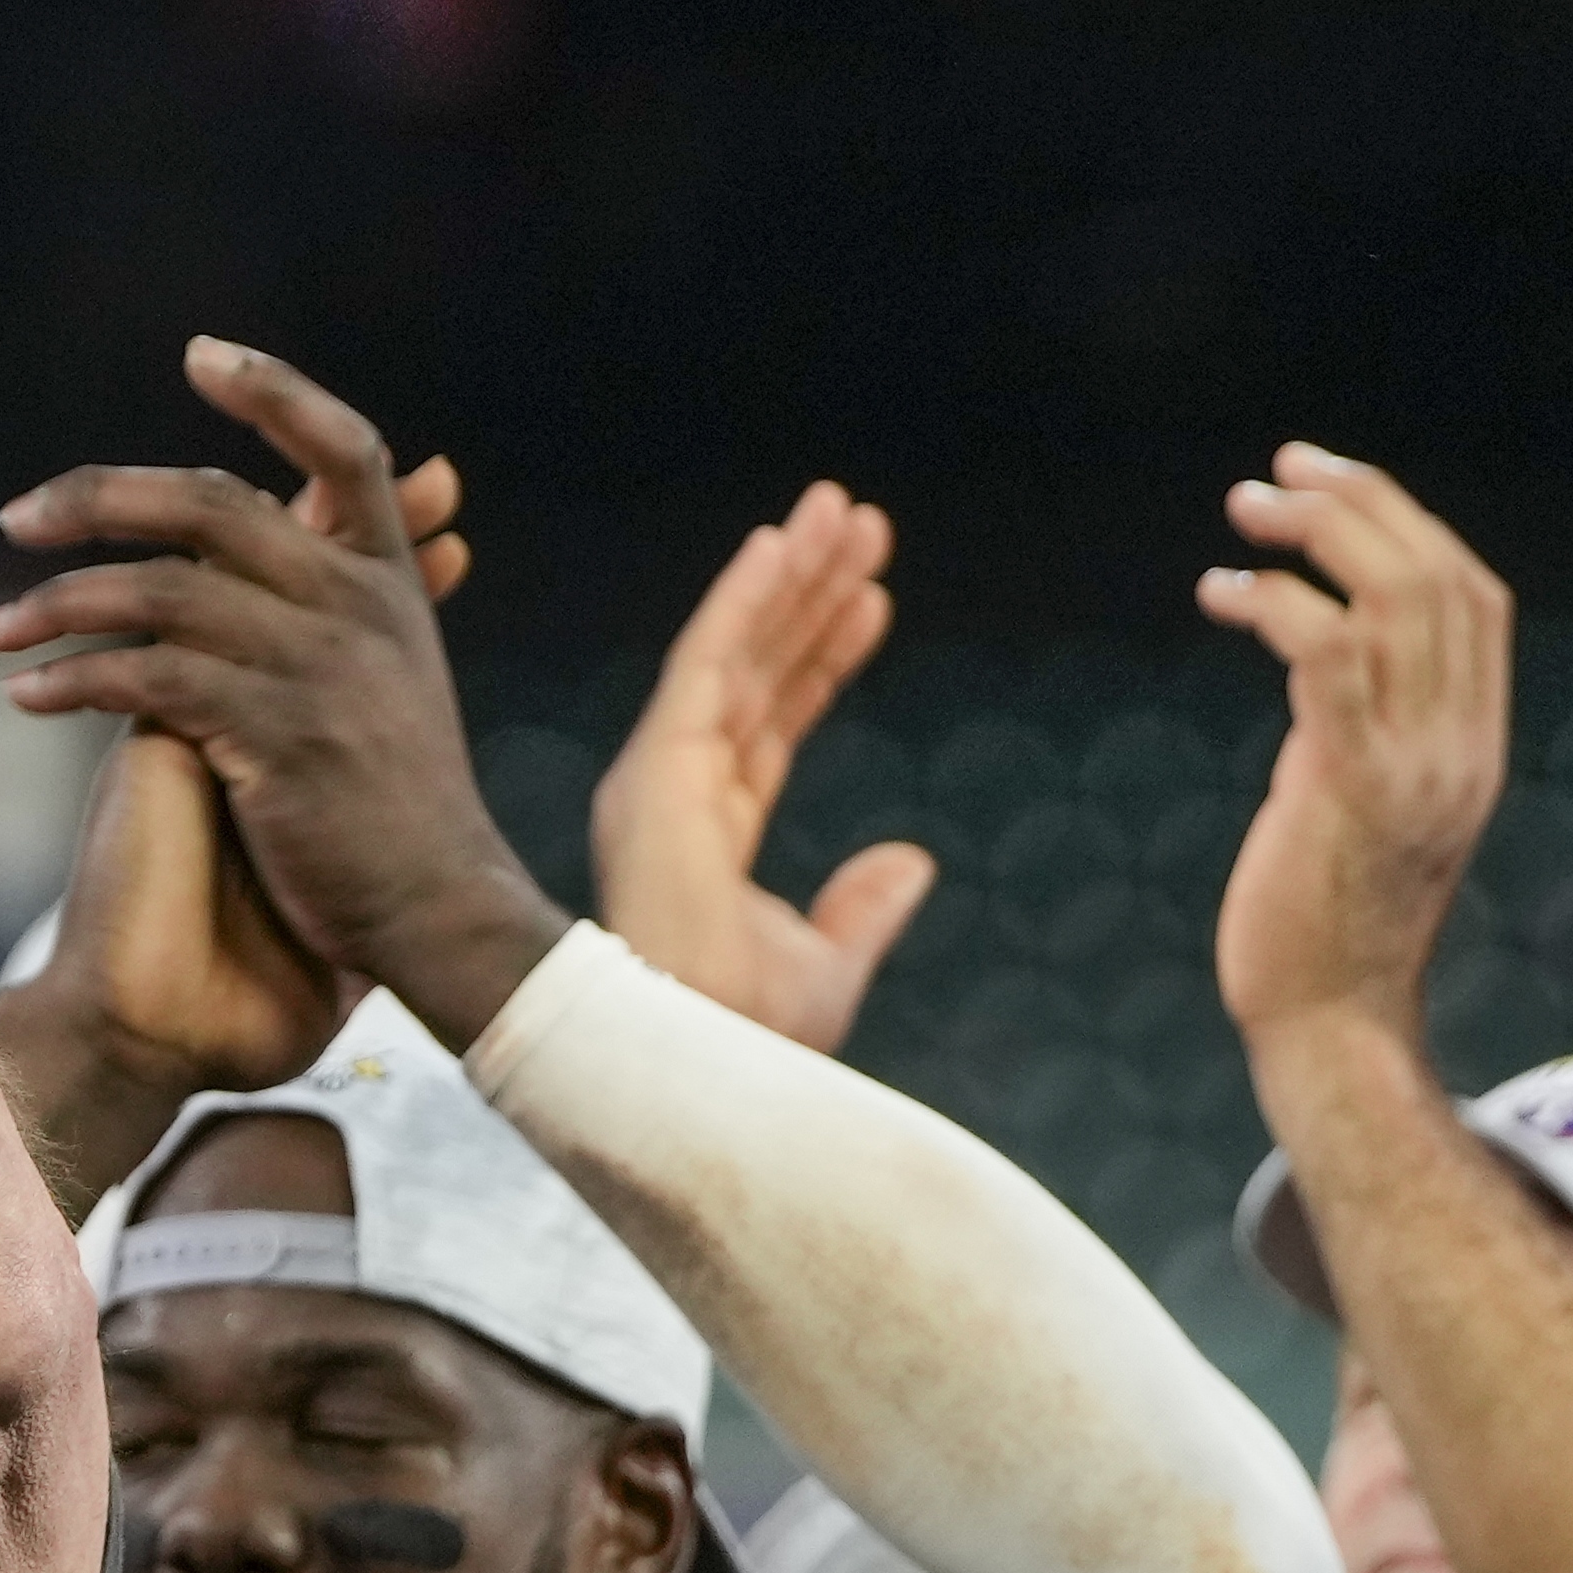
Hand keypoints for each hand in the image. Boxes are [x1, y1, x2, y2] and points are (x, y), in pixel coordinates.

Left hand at [0, 338, 545, 1047]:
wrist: (438, 910)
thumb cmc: (393, 804)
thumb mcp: (387, 676)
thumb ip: (335, 598)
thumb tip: (284, 528)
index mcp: (386, 579)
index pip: (343, 447)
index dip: (274, 389)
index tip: (200, 353)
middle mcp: (357, 604)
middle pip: (211, 503)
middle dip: (99, 499)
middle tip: (17, 518)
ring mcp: (318, 667)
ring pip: (161, 591)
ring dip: (58, 604)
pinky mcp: (275, 736)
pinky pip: (146, 679)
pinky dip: (71, 680)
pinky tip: (23, 696)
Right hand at [597, 482, 938, 1053]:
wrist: (698, 1062)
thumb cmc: (742, 1036)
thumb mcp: (825, 968)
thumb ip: (861, 910)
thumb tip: (913, 860)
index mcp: (708, 831)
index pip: (776, 722)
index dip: (825, 659)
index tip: (875, 604)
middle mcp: (677, 790)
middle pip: (758, 669)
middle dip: (810, 595)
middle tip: (860, 526)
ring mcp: (663, 775)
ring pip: (736, 650)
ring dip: (787, 575)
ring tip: (839, 509)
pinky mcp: (659, 765)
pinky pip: (706, 663)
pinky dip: (741, 600)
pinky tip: (779, 544)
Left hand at [1198, 447, 1508, 1046]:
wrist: (1329, 1024)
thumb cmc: (1323, 920)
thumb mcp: (1358, 799)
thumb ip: (1357, 724)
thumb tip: (1316, 652)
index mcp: (1476, 745)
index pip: (1477, 598)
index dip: (1408, 525)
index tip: (1334, 484)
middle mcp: (1463, 745)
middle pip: (1439, 578)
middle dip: (1360, 504)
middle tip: (1279, 471)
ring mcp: (1418, 765)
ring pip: (1392, 599)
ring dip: (1314, 535)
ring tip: (1245, 511)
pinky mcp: (1351, 784)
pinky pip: (1326, 653)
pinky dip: (1274, 601)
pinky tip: (1222, 593)